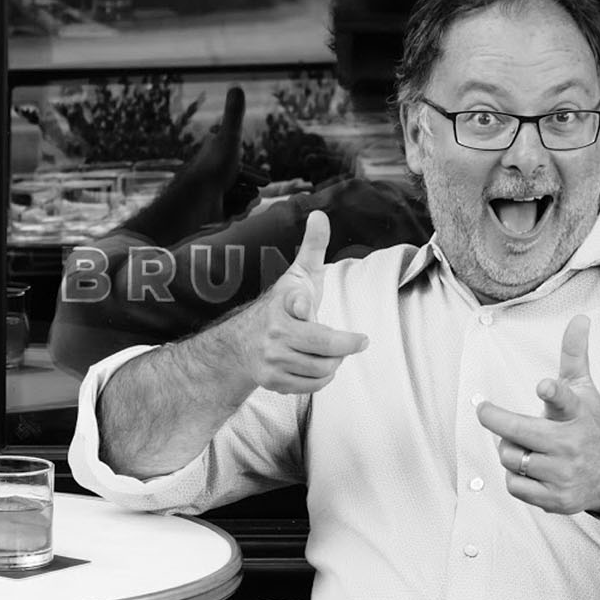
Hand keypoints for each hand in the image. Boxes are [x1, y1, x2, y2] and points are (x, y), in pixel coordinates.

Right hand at [237, 210, 368, 394]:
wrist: (240, 344)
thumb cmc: (281, 306)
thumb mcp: (298, 274)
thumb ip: (313, 246)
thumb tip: (320, 213)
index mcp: (282, 304)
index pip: (299, 304)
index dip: (303, 305)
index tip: (304, 305)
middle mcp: (274, 333)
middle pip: (326, 348)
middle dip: (348, 345)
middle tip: (359, 341)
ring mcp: (272, 360)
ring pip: (324, 369)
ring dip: (335, 361)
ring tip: (333, 352)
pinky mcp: (273, 381)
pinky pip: (314, 385)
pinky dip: (322, 378)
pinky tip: (318, 365)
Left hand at [475, 314, 599, 514]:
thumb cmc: (591, 426)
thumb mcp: (586, 391)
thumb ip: (574, 356)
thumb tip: (580, 318)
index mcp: (578, 414)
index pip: (566, 400)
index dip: (553, 393)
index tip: (542, 386)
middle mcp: (571, 444)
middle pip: (517, 432)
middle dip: (495, 420)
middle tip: (484, 410)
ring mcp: (564, 473)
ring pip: (509, 457)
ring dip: (509, 450)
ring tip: (525, 446)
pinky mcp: (556, 499)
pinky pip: (513, 485)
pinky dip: (515, 477)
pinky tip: (531, 470)